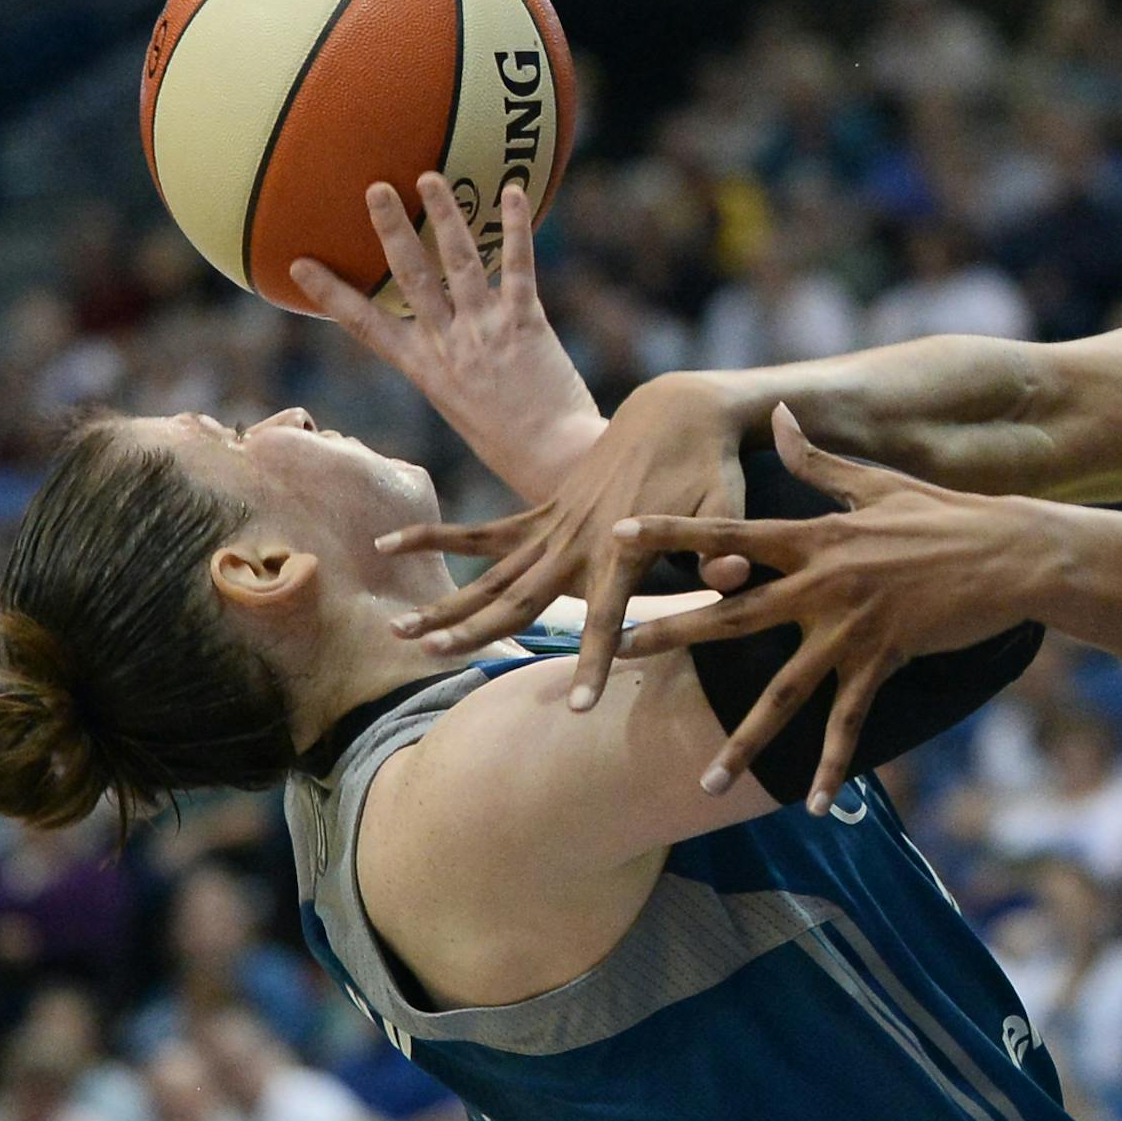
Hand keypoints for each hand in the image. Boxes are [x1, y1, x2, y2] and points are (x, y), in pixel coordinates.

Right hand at [290, 173, 599, 503]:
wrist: (557, 461)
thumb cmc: (515, 446)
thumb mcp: (464, 410)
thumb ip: (453, 371)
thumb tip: (450, 347)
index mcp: (426, 370)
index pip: (366, 327)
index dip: (332, 295)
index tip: (300, 264)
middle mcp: (449, 345)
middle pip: (410, 278)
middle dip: (389, 230)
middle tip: (375, 187)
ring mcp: (486, 331)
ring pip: (460, 262)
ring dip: (445, 214)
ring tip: (430, 176)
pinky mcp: (526, 324)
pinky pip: (518, 266)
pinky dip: (517, 227)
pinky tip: (515, 192)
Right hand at [372, 370, 752, 700]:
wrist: (676, 413)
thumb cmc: (709, 467)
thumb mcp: (725, 504)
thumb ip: (719, 548)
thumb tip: (733, 578)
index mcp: (622, 552)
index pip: (607, 618)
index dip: (593, 662)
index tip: (578, 708)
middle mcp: (577, 543)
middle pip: (519, 596)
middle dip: (476, 630)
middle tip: (433, 659)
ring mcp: (553, 527)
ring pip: (489, 574)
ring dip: (446, 602)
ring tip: (400, 632)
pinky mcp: (542, 513)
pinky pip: (483, 533)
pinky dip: (437, 538)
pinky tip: (389, 544)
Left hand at [610, 405, 1032, 812]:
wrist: (1010, 553)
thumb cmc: (946, 514)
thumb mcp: (878, 481)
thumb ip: (818, 460)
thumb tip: (778, 414)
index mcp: (815, 537)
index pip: (728, 533)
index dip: (671, 532)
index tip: (617, 535)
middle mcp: (822, 583)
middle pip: (733, 615)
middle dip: (673, 636)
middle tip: (619, 654)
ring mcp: (852, 627)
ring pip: (782, 691)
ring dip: (742, 740)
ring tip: (703, 781)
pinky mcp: (885, 660)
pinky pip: (849, 722)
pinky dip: (832, 766)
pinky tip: (815, 804)